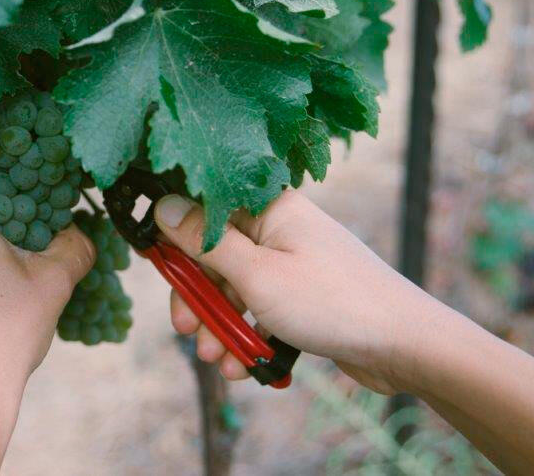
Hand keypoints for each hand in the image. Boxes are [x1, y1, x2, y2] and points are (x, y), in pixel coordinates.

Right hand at [154, 190, 440, 393]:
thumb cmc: (333, 302)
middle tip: (186, 329)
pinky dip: (248, 334)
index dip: (177, 243)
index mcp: (269, 207)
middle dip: (198, 298)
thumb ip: (204, 242)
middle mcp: (280, 229)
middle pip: (216, 256)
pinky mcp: (304, 295)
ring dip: (220, 325)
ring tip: (218, 359)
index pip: (205, 211)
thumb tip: (162, 204)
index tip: (161, 273)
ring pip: (236, 289)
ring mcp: (293, 263)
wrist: (407, 346)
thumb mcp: (256, 275)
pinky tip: (243, 365)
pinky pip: (260, 309)